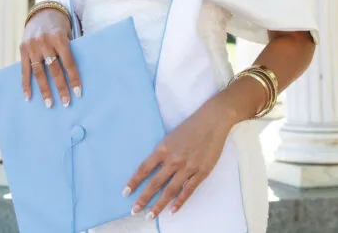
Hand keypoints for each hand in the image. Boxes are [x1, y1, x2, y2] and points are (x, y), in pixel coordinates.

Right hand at [19, 9, 80, 107]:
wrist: (43, 12)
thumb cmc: (60, 27)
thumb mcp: (68, 34)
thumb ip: (68, 51)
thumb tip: (73, 77)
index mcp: (59, 37)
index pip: (68, 62)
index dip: (73, 78)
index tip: (78, 93)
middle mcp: (45, 42)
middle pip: (54, 69)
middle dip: (61, 87)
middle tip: (66, 103)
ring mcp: (32, 46)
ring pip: (39, 72)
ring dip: (44, 90)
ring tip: (49, 104)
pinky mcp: (23, 49)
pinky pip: (24, 70)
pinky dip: (26, 84)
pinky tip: (29, 97)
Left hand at [124, 99, 231, 219]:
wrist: (212, 121)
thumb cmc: (190, 126)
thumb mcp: (171, 136)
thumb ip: (163, 152)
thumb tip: (152, 169)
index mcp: (163, 148)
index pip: (144, 168)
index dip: (134, 181)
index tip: (125, 192)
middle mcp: (174, 159)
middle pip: (155, 183)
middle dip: (143, 198)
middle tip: (134, 210)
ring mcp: (188, 167)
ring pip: (170, 190)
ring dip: (159, 205)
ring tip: (150, 216)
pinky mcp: (201, 172)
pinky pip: (188, 191)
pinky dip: (179, 202)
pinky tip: (172, 211)